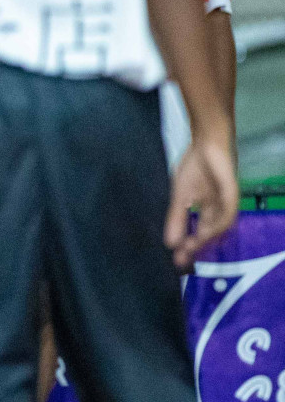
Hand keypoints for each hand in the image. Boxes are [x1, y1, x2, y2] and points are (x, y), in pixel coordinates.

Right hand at [166, 135, 238, 268]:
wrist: (206, 142)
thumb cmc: (194, 165)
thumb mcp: (179, 196)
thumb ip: (176, 218)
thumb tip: (169, 242)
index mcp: (208, 210)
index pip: (199, 232)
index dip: (188, 246)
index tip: (175, 259)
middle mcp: (220, 210)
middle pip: (210, 234)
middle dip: (196, 247)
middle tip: (182, 259)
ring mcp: (227, 203)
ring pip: (220, 227)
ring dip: (206, 239)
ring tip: (191, 247)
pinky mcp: (232, 194)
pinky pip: (228, 213)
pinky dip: (217, 224)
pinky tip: (205, 232)